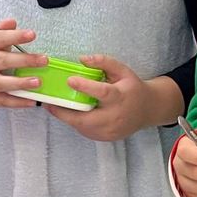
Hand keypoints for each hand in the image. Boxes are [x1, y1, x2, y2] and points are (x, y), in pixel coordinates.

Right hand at [0, 19, 46, 107]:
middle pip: (0, 61)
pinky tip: (31, 100)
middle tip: (43, 60)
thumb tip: (12, 22)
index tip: (31, 35)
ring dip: (19, 83)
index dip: (14, 36)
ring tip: (37, 81)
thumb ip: (0, 29)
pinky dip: (16, 102)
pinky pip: (1, 101)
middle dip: (23, 61)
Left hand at [44, 55, 178, 142]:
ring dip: (68, 118)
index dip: (86, 87)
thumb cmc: (132, 88)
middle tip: (49, 104)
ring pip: (83, 127)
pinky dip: (77, 123)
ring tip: (55, 107)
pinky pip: (86, 131)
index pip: (102, 92)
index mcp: (121, 97)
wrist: (148, 110)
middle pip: (86, 118)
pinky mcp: (106, 138)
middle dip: (65, 112)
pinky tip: (70, 114)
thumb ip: (104, 62)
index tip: (70, 80)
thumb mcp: (122, 71)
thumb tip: (82, 59)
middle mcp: (116, 116)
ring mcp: (111, 130)